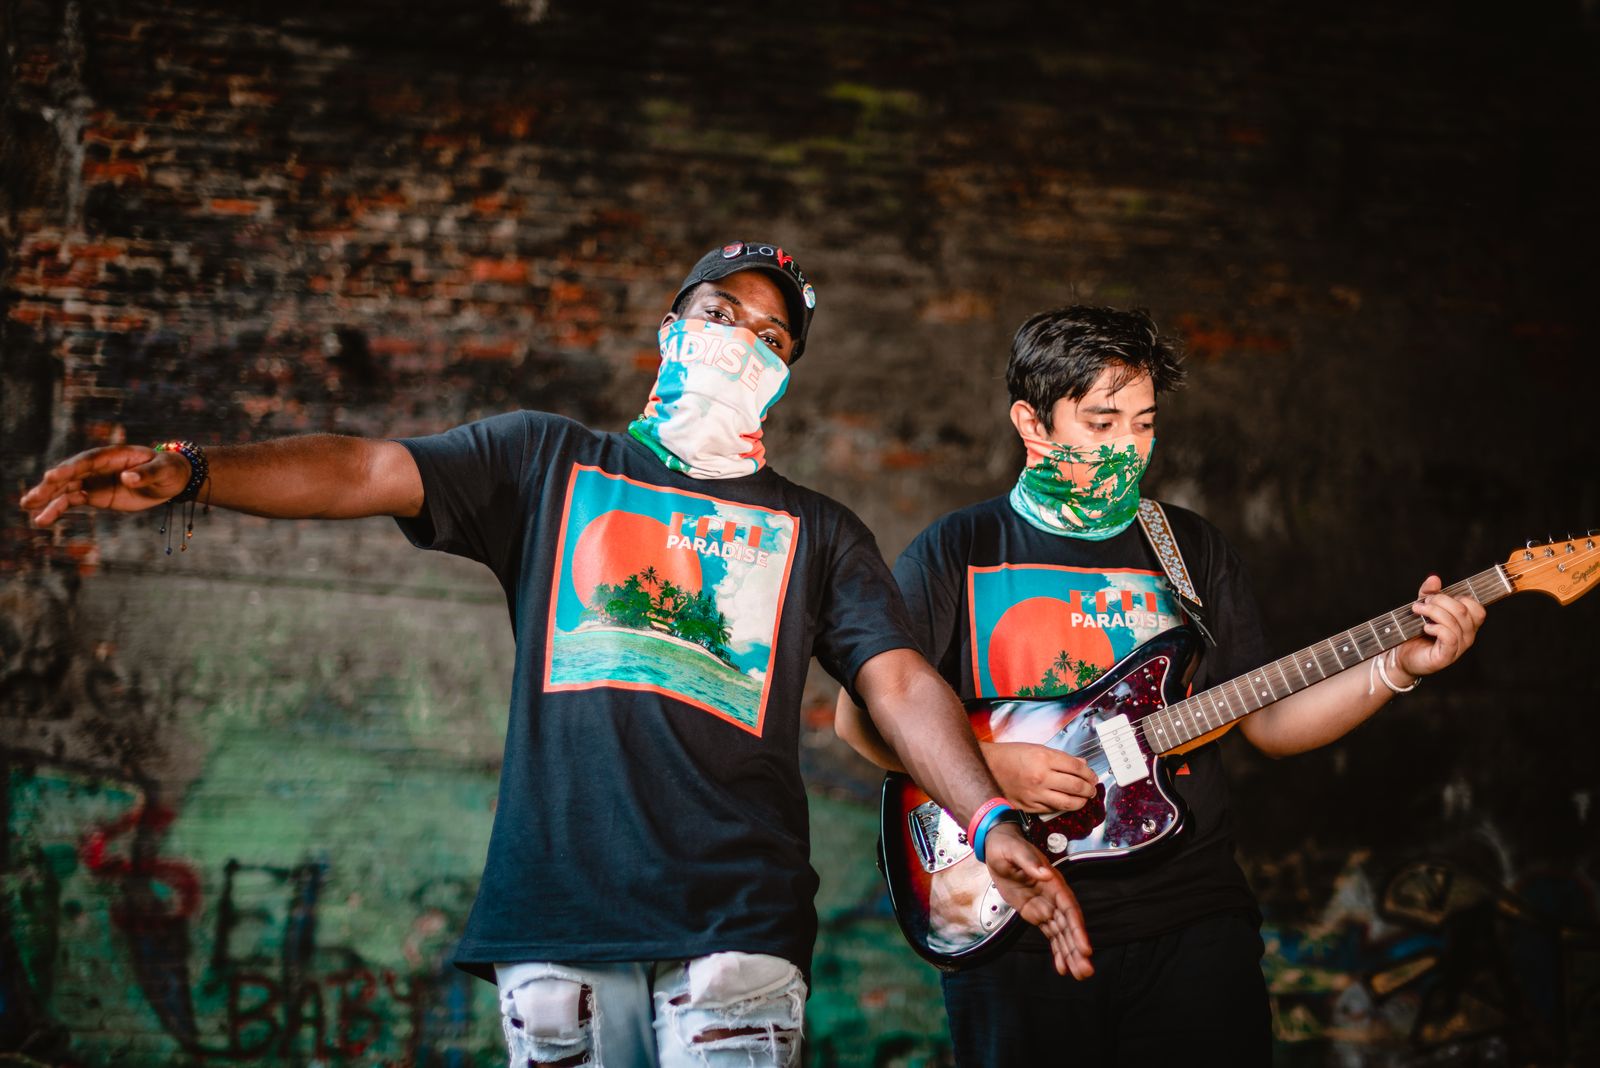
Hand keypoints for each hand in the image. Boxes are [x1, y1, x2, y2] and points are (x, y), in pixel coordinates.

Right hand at [21, 445, 191, 525]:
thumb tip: (128, 478)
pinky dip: (58, 509)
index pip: (88, 461)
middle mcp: (98, 466)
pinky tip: (42, 519)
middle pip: (71, 475)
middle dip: (51, 485)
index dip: (70, 468)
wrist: (172, 479)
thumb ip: (145, 474)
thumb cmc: (169, 469)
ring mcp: (94, 481)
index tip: (52, 476)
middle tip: (31, 497)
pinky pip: (73, 501)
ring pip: (66, 489)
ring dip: (48, 499)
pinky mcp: (95, 495)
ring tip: (27, 507)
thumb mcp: (163, 470)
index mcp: (113, 455)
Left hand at [983, 822, 1093, 978]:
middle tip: (1086, 971)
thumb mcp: (1015, 851)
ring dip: (1071, 954)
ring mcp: (1046, 907)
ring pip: (1062, 935)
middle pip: (1069, 927)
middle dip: (1078, 949)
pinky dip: (1057, 951)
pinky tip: (1063, 968)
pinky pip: (1050, 935)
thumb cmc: (1008, 847)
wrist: (998, 848)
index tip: (1085, 948)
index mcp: (1053, 883)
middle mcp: (1054, 897)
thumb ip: (1029, 862)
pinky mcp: (1036, 913)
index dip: (1077, 930)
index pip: (1069, 909)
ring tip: (1080, 975)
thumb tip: (1044, 873)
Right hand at [984, 742, 1097, 812]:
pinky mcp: (1030, 806)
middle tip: (1092, 789)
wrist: (988, 766)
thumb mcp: (1037, 748)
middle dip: (1089, 789)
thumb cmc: (1010, 755)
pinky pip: (1053, 809)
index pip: (1077, 768)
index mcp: (1044, 758)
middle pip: (1076, 787)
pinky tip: (1066, 802)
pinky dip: (1063, 807)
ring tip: (1083, 799)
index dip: (1089, 773)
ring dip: (1080, 802)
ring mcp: (1036, 794)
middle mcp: (1041, 777)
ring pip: (1068, 803)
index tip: (1092, 776)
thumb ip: (1061, 757)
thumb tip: (1080, 764)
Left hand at [1393, 575, 1486, 681]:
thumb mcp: (1423, 608)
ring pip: (1455, 622)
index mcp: (1466, 624)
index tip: (1437, 597)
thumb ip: (1429, 593)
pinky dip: (1437, 628)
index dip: (1459, 598)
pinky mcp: (1446, 656)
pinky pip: (1450, 637)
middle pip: (1463, 611)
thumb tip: (1434, 578)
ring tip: (1417, 610)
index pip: (1476, 608)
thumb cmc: (1415, 633)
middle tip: (1423, 602)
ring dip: (1433, 612)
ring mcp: (1458, 647)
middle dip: (1440, 601)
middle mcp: (1467, 636)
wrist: (1402, 656)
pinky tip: (1426, 627)